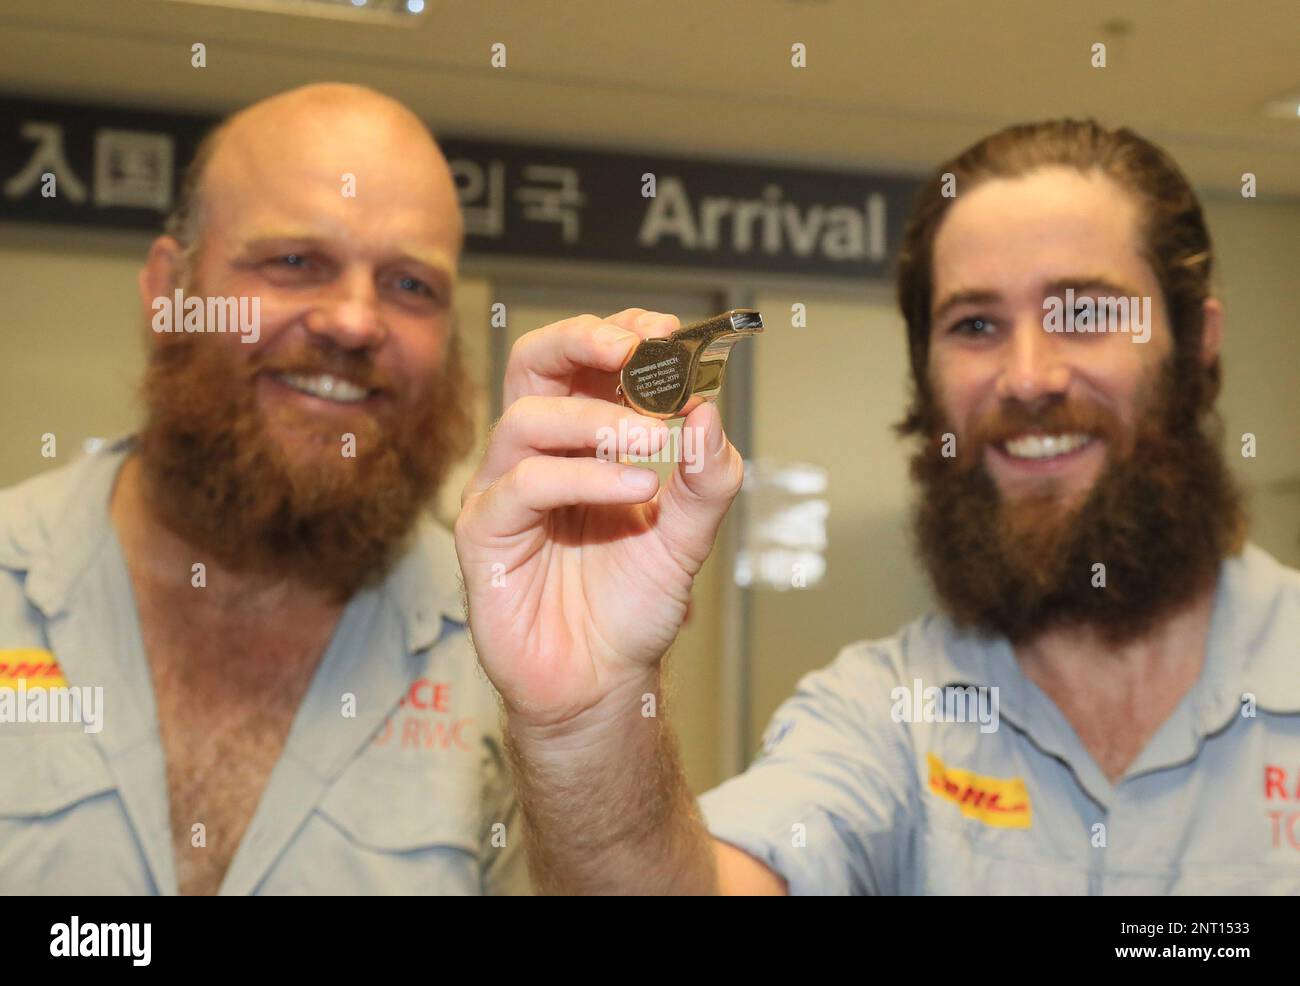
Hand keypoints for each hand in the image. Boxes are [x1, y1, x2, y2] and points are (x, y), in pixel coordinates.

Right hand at [454, 309, 744, 730]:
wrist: (602, 681)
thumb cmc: (633, 605)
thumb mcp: (687, 536)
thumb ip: (706, 479)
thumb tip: (709, 411)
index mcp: (581, 441)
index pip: (584, 363)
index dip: (620, 336)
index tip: (667, 331)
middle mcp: (537, 455)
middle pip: (533, 364)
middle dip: (582, 342)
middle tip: (637, 350)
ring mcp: (505, 491)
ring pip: (529, 419)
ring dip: (598, 420)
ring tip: (655, 443)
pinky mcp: (484, 534)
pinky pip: (522, 485)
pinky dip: (582, 476)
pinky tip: (633, 490)